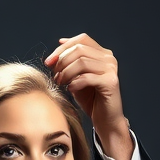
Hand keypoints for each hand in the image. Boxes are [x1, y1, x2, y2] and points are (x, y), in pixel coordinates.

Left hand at [45, 33, 132, 159]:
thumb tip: (60, 43)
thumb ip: (70, 61)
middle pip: (80, 49)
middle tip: (55, 75)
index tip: (48, 61)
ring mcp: (111, 69)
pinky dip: (74, 83)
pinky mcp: (111, 82)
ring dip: (66, 72)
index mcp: (102, 53)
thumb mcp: (76, 76)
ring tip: (60, 83)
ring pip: (82, 62)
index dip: (62, 48)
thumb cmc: (90, 99)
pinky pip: (87, 77)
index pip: (81, 40)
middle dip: (62, 61)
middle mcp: (109, 58)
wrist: (104, 120)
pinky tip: (70, 90)